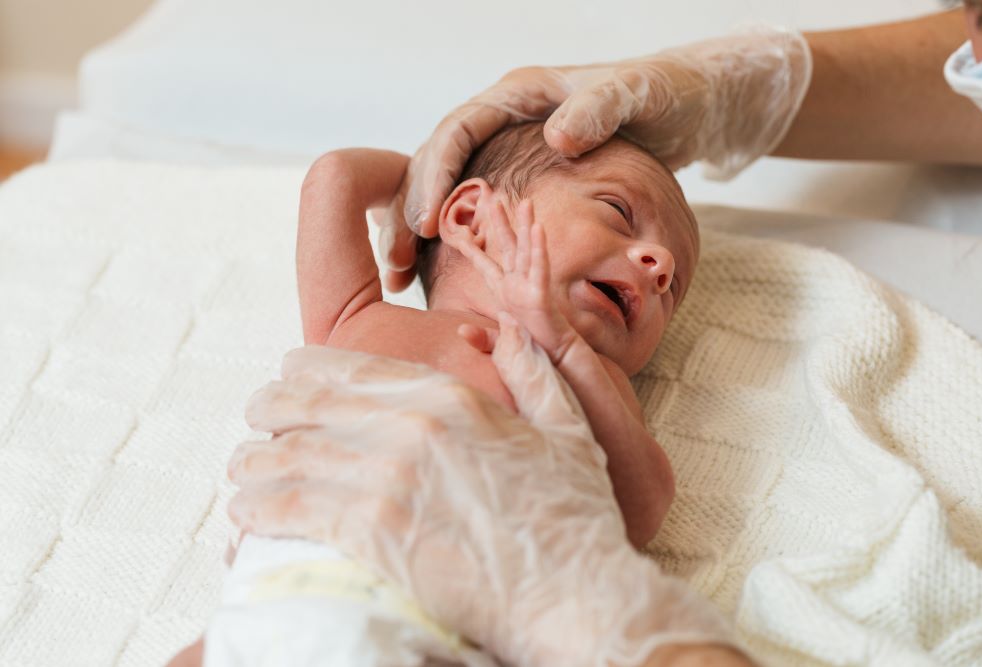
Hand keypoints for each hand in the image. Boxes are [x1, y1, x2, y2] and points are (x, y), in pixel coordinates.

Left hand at [227, 336, 735, 666]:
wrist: (577, 591)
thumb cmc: (576, 515)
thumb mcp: (568, 428)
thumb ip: (534, 370)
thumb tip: (509, 330)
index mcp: (449, 398)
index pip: (351, 369)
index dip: (305, 372)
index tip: (287, 379)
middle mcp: (410, 428)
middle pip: (306, 406)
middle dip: (267, 411)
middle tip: (254, 422)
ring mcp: (389, 480)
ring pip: (290, 456)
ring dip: (253, 464)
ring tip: (240, 474)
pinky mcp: (375, 534)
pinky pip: (293, 510)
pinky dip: (258, 511)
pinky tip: (244, 516)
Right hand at [380, 26, 810, 289]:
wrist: (688, 104)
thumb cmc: (665, 95)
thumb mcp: (639, 96)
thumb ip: (601, 108)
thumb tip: (558, 135)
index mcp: (518, 94)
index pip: (457, 131)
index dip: (433, 176)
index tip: (424, 222)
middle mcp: (505, 119)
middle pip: (438, 164)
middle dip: (409, 212)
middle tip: (394, 266)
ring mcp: (511, 147)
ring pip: (451, 188)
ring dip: (421, 231)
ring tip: (402, 278)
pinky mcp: (525, 175)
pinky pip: (478, 206)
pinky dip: (458, 238)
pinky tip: (447, 274)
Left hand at [452, 196, 579, 363]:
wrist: (555, 360)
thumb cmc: (532, 348)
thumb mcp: (501, 344)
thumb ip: (481, 338)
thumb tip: (460, 331)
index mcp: (505, 292)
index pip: (485, 265)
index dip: (471, 249)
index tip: (458, 233)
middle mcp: (517, 285)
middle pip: (507, 247)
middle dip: (499, 221)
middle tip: (491, 196)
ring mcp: (530, 288)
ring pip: (526, 250)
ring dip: (526, 225)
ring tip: (525, 201)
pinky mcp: (542, 296)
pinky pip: (540, 269)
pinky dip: (538, 250)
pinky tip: (538, 229)